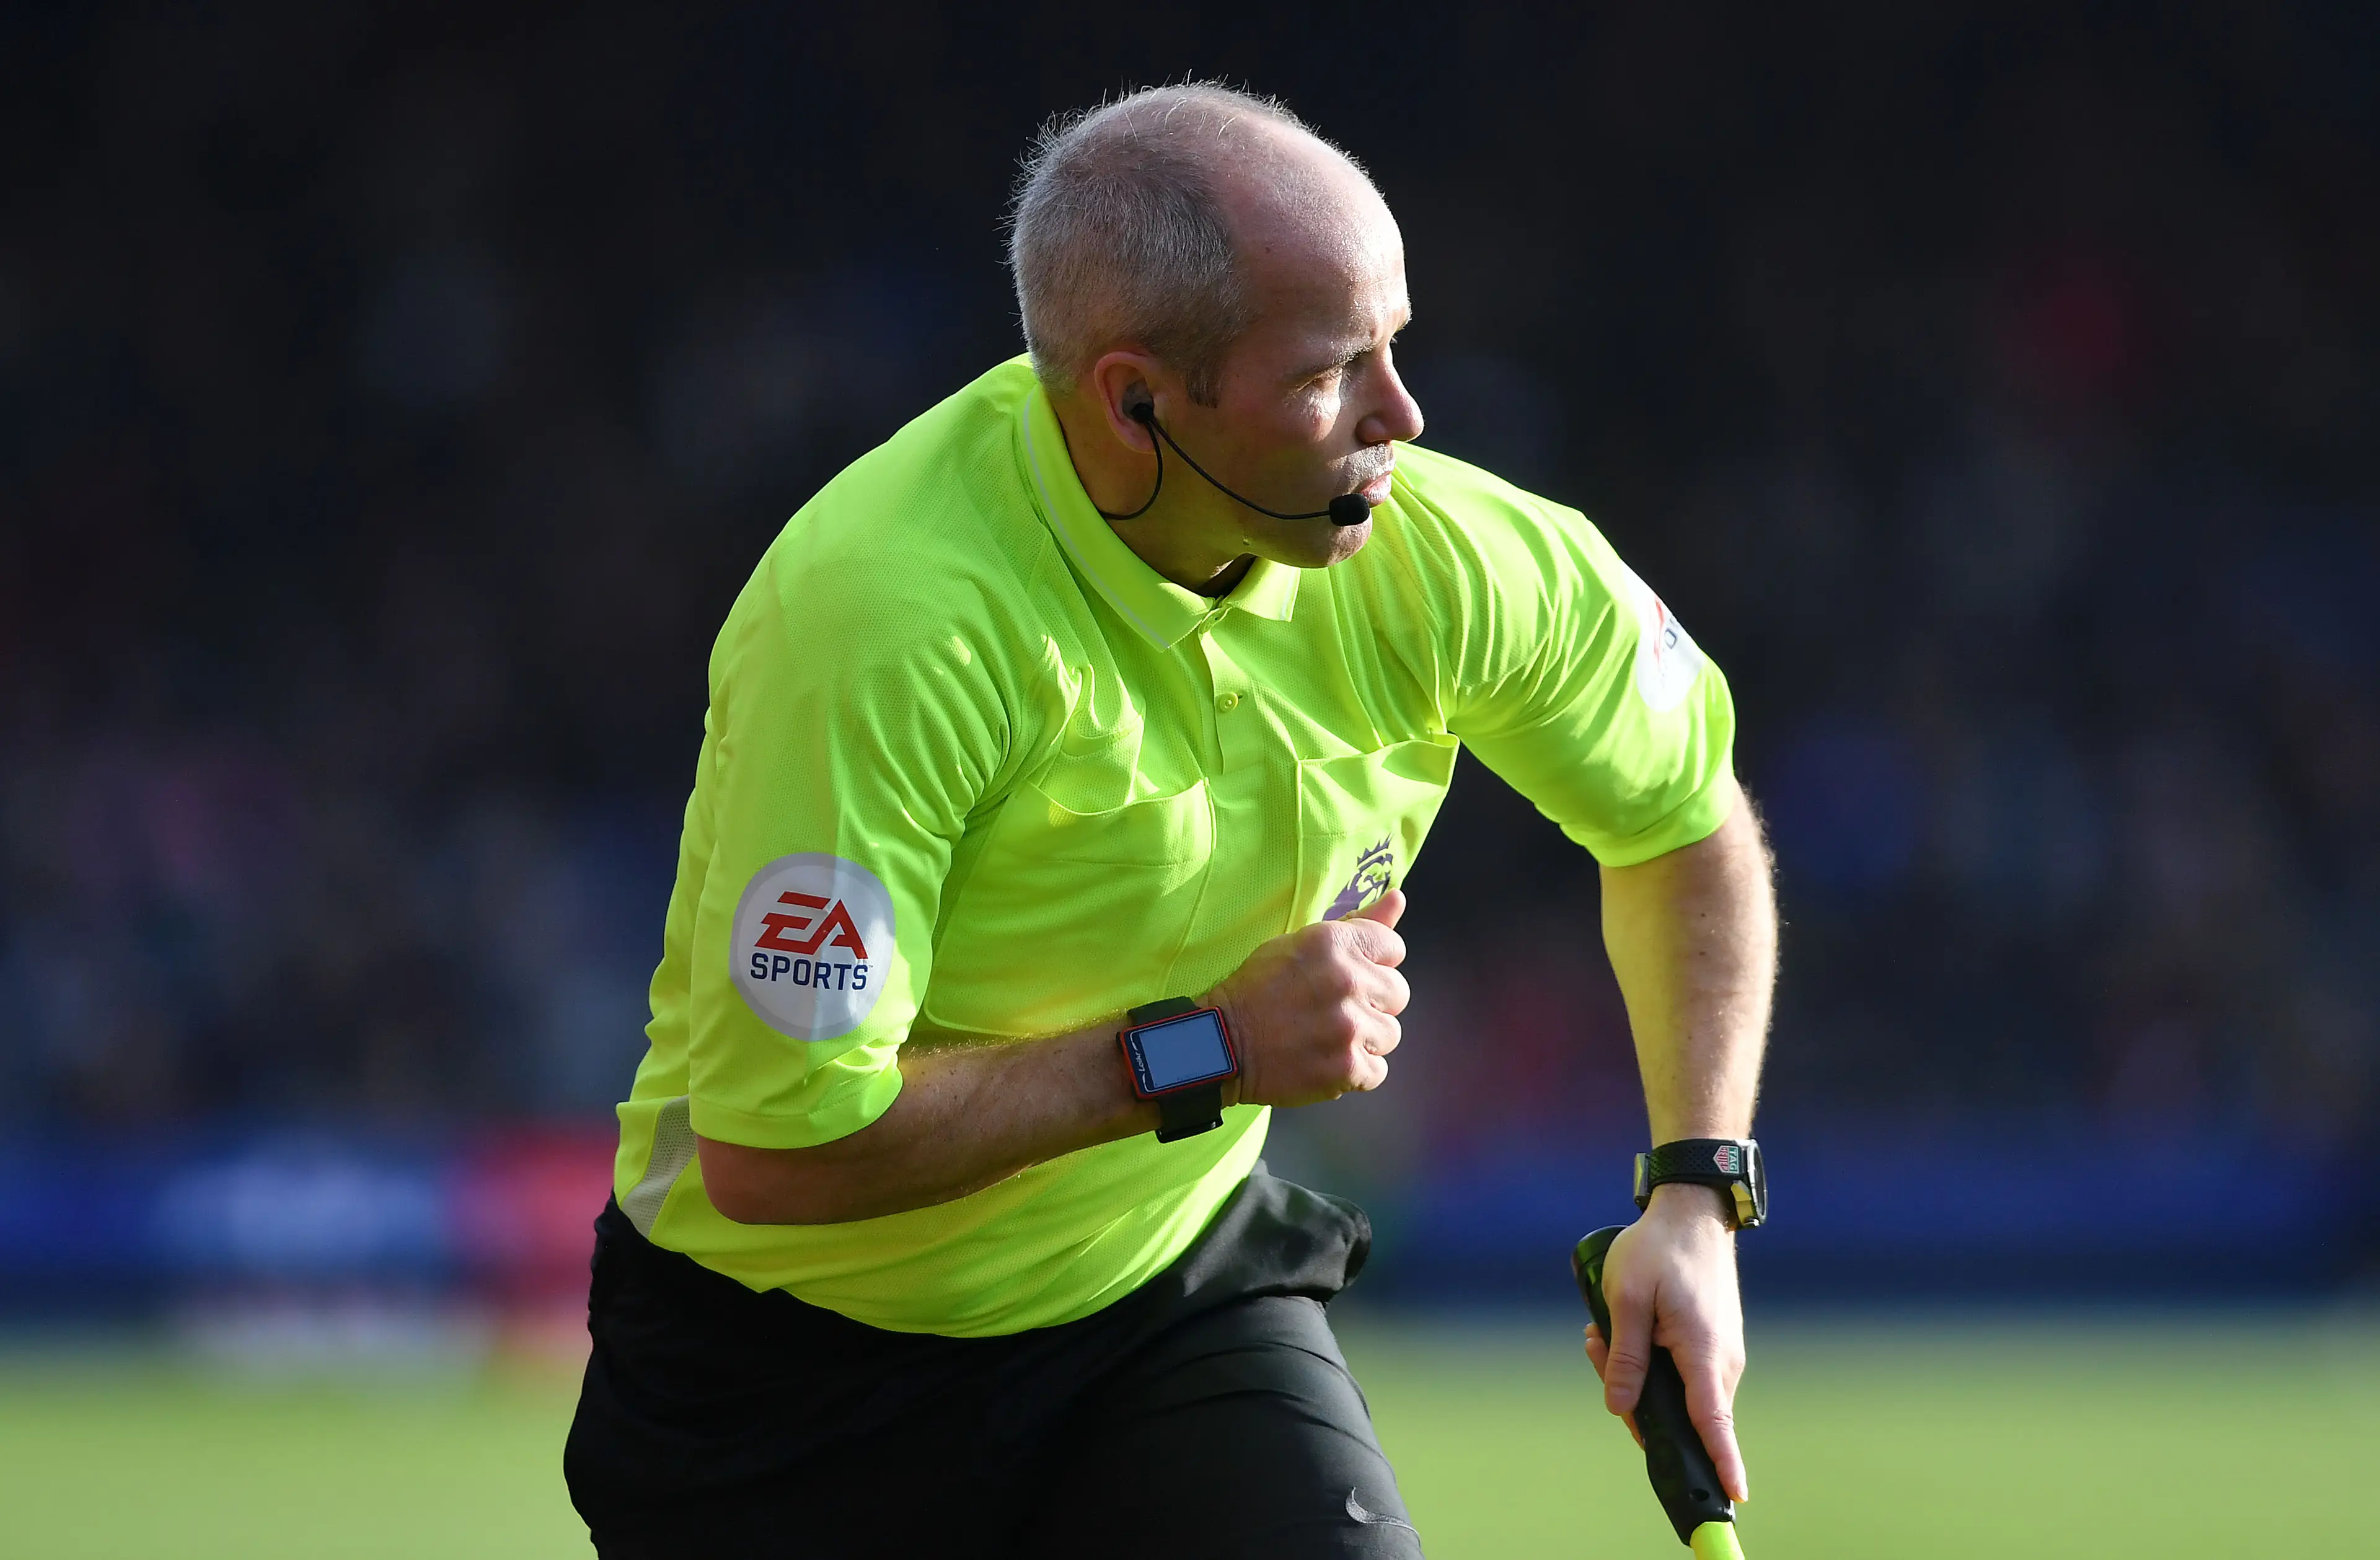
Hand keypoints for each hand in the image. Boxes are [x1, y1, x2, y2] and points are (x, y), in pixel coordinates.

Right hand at [1206, 890, 1408, 1107]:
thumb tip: (1398, 897)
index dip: (1372, 964)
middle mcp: (1347, 981)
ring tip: (1328, 1037)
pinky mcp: (1347, 1068)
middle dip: (1371, 1002)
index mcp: (1334, 943)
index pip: (1393, 948)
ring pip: (1389, 1033)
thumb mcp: (1302, 942)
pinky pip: (1377, 1071)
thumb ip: (1358, 924)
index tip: (1347, 977)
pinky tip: (1326, 1060)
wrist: (1221, 1043)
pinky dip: (1355, 1071)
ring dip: (1364, 1038)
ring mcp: (1349, 1028)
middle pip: (1397, 992)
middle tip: (1333, 1009)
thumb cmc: (1259, 988)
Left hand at [1580, 1183, 1748, 1501]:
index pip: (1714, 1423)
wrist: (1692, 1213)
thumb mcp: (1627, 1298)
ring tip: (1602, 1330)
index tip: (1734, 1496)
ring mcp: (1720, 1356)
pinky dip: (1648, 1359)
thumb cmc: (1658, 1249)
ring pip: (1673, 1393)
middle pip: (1678, 1413)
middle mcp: (1721, 1362)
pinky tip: (1620, 1330)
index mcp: (1703, 1352)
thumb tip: (1620, 1409)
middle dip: (1631, 1397)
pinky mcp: (1711, 1347)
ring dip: (1634, 1371)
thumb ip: (1625, 1357)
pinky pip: (1678, 1373)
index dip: (1722, 1462)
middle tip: (1597, 1347)